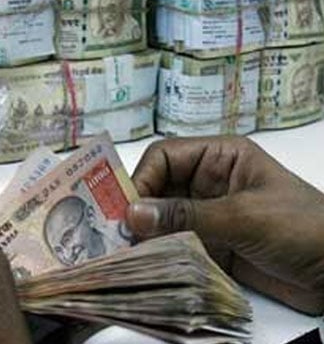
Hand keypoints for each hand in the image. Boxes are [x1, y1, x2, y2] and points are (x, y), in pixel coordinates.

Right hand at [127, 136, 323, 314]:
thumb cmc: (304, 228)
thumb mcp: (244, 215)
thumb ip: (187, 215)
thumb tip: (133, 214)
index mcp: (220, 157)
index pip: (164, 157)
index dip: (141, 178)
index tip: (126, 209)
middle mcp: (209, 182)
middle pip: (157, 187)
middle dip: (138, 209)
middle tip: (117, 234)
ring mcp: (209, 215)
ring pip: (162, 218)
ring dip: (145, 234)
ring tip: (127, 253)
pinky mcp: (211, 245)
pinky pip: (175, 244)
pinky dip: (159, 253)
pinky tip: (146, 264)